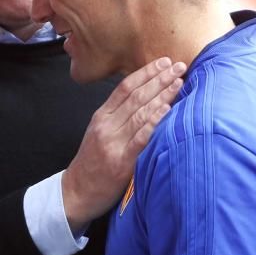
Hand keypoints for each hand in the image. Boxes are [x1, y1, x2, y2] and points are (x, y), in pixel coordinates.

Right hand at [62, 57, 185, 233]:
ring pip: (140, 112)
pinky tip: (167, 111)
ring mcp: (113, 142)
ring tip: (179, 82)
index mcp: (101, 116)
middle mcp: (106, 125)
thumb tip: (145, 98)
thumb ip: (117, 116)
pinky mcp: (121, 161)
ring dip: (162, 95)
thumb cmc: (92, 163)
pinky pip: (140, 138)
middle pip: (136, 96)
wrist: (76, 192)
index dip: (146, 73)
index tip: (164, 61)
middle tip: (179, 66)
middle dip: (159, 79)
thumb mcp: (99, 132)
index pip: (125, 87)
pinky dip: (154, 122)